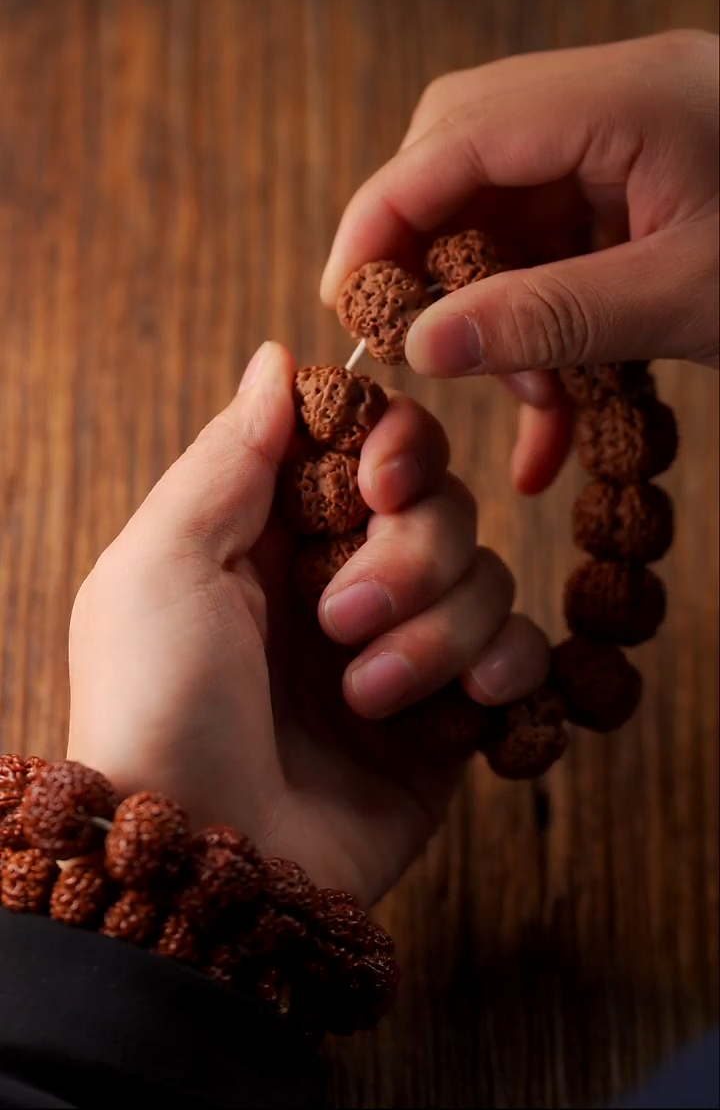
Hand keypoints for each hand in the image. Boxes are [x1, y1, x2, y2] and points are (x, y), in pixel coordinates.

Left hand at [68, 342, 547, 907]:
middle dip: (410, 556)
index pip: (368, 445)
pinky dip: (503, 671)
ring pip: (487, 580)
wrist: (199, 862)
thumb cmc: (157, 706)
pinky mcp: (445, 721)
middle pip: (441, 507)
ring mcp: (397, 650)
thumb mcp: (161, 564)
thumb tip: (278, 361)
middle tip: (340, 620)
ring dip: (436, 633)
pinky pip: (518, 658)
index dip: (393, 447)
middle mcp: (339, 580)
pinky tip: (463, 707)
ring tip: (365, 696)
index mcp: (271, 533)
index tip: (381, 483)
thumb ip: (228, 458)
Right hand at [321, 30, 718, 492]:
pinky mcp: (639, 185)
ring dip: (497, 306)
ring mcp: (627, 139)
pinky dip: (542, 320)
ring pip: (508, 208)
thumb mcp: (686, 301)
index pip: (457, 135)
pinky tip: (554, 406)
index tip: (346, 304)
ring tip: (530, 395)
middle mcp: (616, 100)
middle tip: (419, 345)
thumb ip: (551, 317)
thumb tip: (425, 347)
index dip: (381, 216)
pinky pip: (557, 242)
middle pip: (466, 154)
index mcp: (630, 98)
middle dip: (434, 257)